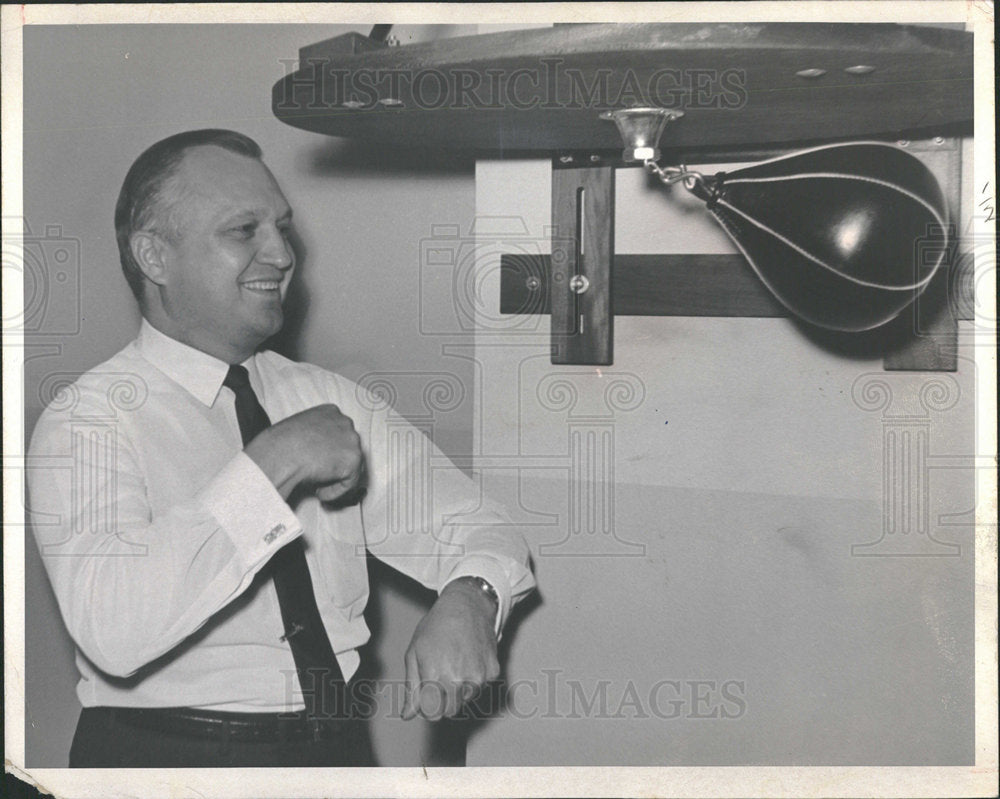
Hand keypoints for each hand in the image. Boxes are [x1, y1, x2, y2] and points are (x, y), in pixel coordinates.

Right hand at [244, 404, 364, 502]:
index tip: (321, 461)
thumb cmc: (280, 444)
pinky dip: (335, 491)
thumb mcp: (299, 428)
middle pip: (349, 448)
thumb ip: (314, 434)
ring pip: (351, 465)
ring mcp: (352, 441)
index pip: (339, 433)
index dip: (331, 450)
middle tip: (320, 475)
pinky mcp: (353, 461)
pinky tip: (320, 493)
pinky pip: (349, 483)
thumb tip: (316, 450)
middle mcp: (345, 422)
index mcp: (330, 412)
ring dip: (335, 478)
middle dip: (336, 463)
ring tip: (317, 485)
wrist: (280, 454)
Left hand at [401, 579, 499, 720]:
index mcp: (436, 676)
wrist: (467, 605)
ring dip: (459, 690)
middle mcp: (458, 681)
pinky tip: (468, 658)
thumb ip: (412, 688)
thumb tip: (408, 715)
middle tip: (439, 678)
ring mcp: (478, 677)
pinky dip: (474, 678)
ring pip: (466, 700)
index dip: (427, 705)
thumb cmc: (436, 626)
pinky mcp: (493, 672)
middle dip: (443, 700)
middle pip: (450, 712)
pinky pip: (481, 687)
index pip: (432, 714)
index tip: (427, 693)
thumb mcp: (414, 652)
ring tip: (454, 663)